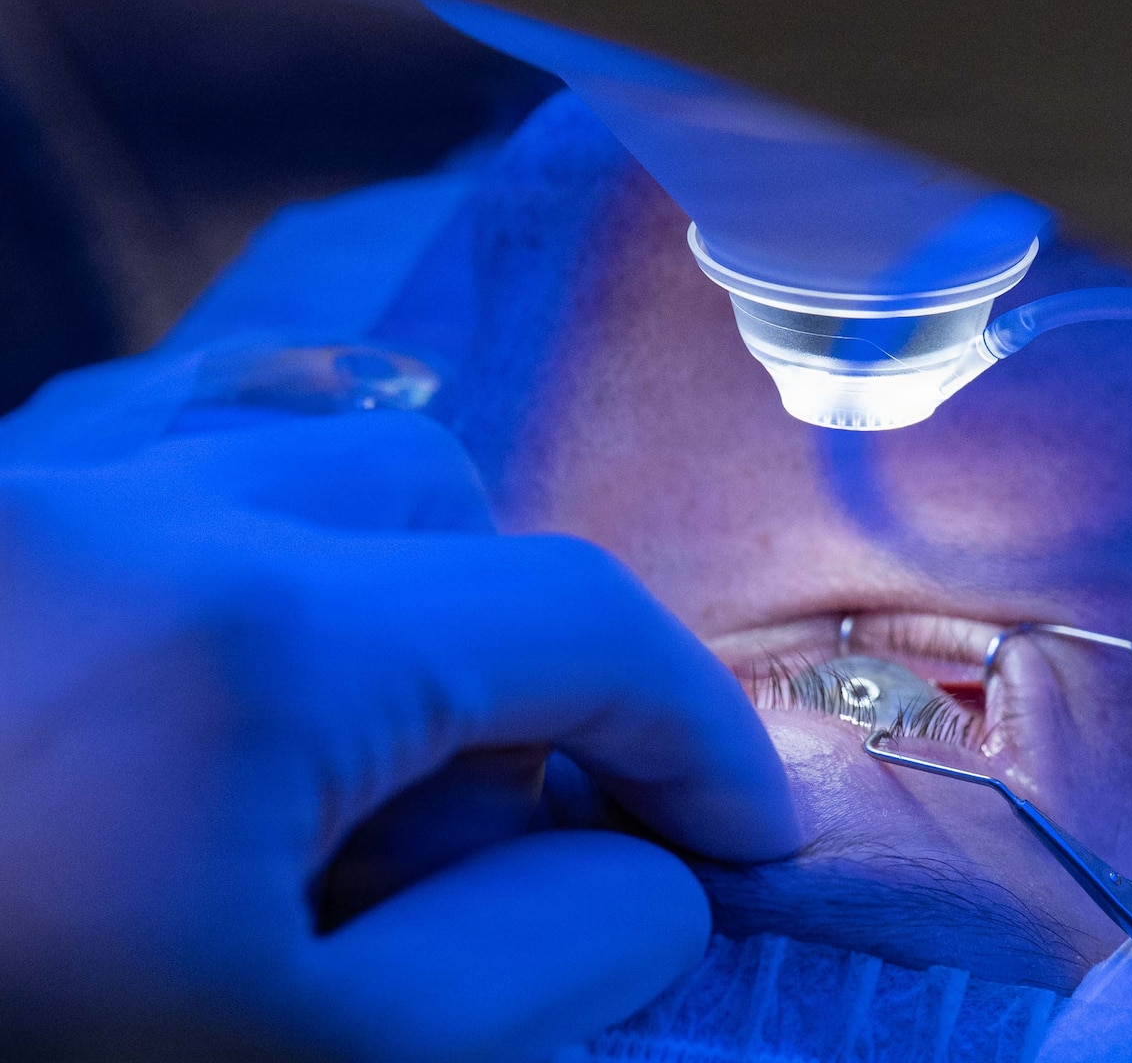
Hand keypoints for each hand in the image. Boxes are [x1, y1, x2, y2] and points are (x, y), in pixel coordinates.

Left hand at [0, 354, 799, 1060]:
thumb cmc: (9, 1052)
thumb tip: (657, 870)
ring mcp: (17, 491)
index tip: (739, 841)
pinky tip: (230, 650)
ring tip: (325, 764)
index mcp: (248, 641)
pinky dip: (256, 535)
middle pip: (443, 512)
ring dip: (383, 597)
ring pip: (303, 458)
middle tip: (453, 849)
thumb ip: (539, 964)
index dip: (691, 728)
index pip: (572, 621)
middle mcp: (131, 505)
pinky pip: (160, 449)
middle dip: (508, 671)